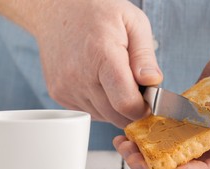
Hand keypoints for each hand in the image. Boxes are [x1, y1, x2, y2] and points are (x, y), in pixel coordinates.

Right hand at [35, 0, 162, 126]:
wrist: (56, 8)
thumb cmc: (98, 12)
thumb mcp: (133, 22)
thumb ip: (145, 56)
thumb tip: (153, 83)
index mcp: (101, 56)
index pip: (126, 103)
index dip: (143, 109)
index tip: (149, 102)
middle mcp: (79, 76)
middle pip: (116, 116)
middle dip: (132, 110)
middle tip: (136, 89)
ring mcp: (65, 87)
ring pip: (103, 117)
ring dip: (116, 108)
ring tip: (115, 80)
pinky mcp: (58, 94)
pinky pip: (89, 112)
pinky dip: (100, 105)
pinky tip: (100, 82)